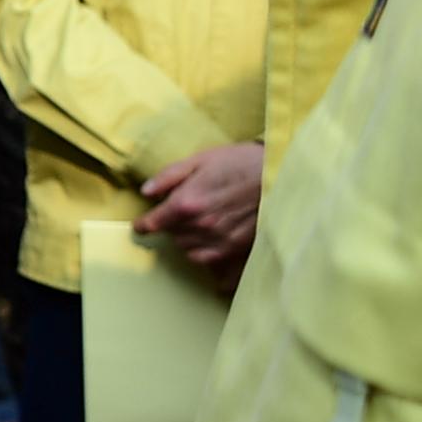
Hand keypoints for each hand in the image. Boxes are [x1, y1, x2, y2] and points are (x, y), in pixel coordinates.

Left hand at [142, 140, 265, 286]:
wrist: (280, 173)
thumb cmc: (240, 162)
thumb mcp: (200, 160)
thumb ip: (169, 176)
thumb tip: (146, 191)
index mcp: (188, 202)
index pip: (155, 222)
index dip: (144, 224)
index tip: (141, 226)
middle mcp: (201, 225)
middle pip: (172, 237)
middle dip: (171, 226)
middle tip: (180, 213)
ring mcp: (219, 240)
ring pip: (188, 250)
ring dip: (187, 239)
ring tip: (197, 225)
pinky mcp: (236, 249)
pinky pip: (208, 262)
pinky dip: (204, 254)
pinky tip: (209, 241)